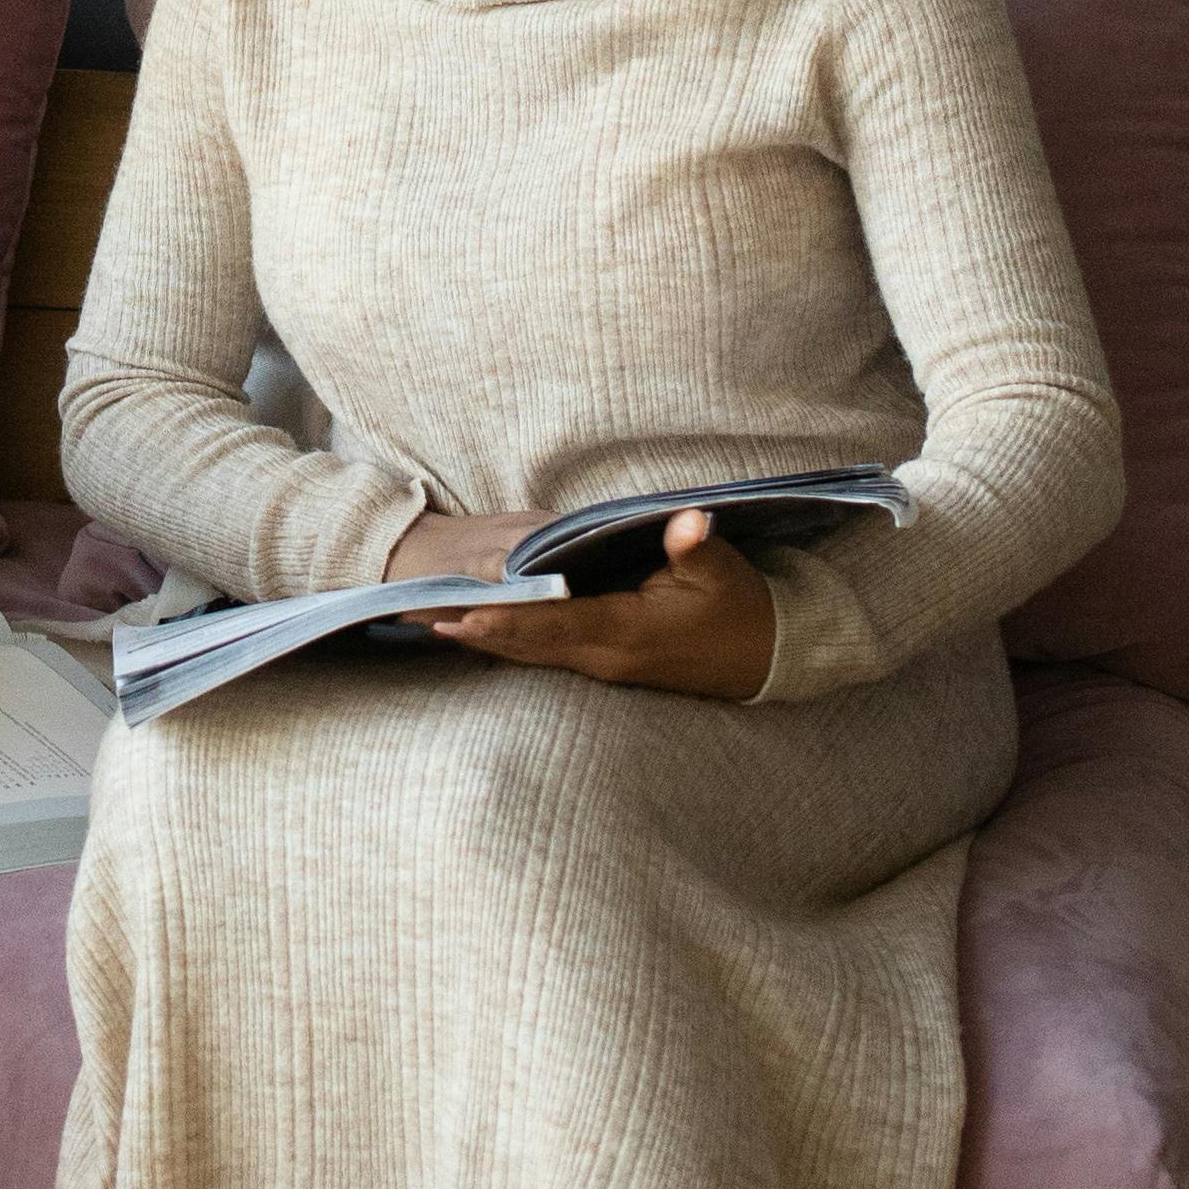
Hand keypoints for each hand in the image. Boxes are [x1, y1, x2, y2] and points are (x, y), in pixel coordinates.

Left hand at [433, 507, 777, 702]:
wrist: (767, 656)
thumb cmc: (741, 606)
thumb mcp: (719, 569)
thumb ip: (693, 545)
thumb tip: (686, 522)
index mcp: (628, 631)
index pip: (555, 624)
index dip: (508, 619)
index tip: (463, 615)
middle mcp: (608, 657)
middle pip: (530, 645)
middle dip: (479, 631)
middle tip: (421, 618)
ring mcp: (607, 666)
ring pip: (535, 654)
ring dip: (488, 639)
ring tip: (435, 626)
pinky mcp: (610, 664)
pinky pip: (550, 655)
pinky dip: (514, 643)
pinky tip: (484, 634)